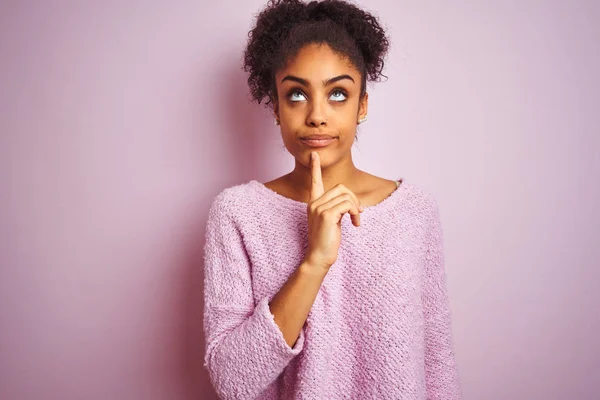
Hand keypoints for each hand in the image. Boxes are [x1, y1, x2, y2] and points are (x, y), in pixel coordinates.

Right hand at [303, 151, 363, 270]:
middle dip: (354, 199)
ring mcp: (318, 208)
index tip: (314, 155)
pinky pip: (347, 205)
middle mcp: (314, 203)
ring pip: (346, 196)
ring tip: (356, 221)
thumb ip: (336, 207)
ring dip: (356, 208)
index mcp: (314, 203)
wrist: (319, 256)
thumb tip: (352, 203)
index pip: (315, 181)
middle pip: (341, 188)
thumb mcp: (332, 220)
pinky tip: (355, 224)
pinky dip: (355, 213)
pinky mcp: (326, 215)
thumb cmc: (327, 240)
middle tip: (358, 213)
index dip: (314, 168)